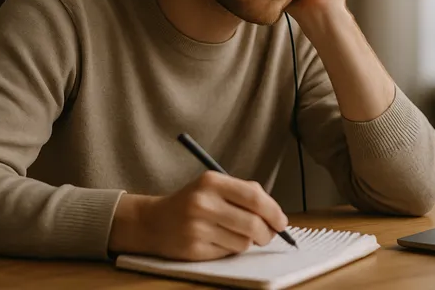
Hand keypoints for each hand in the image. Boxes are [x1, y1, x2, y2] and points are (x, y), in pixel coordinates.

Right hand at [108, 171, 288, 260]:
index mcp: (211, 181)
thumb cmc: (191, 202)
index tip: (281, 221)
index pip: (254, 196)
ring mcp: (197, 227)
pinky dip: (231, 249)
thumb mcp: (213, 187)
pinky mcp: (194, 249)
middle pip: (252, 223)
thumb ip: (244, 194)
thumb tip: (276, 215)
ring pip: (243, 241)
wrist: (153, 221)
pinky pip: (228, 253)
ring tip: (235, 233)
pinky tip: (219, 240)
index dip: (274, 211)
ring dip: (248, 241)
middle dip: (267, 232)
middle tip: (269, 234)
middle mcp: (203, 203)